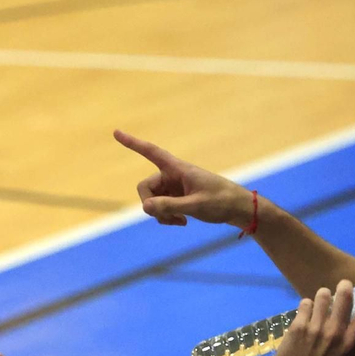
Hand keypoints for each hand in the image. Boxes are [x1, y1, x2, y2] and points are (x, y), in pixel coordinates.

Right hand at [113, 129, 254, 227]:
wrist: (238, 209)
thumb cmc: (221, 202)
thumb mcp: (196, 206)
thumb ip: (170, 206)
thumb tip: (145, 207)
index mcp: (178, 169)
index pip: (151, 152)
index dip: (132, 143)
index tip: (116, 132)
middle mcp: (172, 176)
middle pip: (145, 187)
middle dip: (151, 204)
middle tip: (164, 218)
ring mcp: (174, 188)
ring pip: (152, 200)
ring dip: (160, 214)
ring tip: (179, 222)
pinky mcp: (177, 199)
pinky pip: (160, 208)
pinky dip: (166, 217)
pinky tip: (181, 223)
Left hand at [271, 277, 354, 355]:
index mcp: (352, 343)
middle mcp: (335, 332)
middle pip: (344, 297)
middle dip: (344, 286)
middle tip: (342, 286)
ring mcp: (315, 327)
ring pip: (322, 296)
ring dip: (324, 295)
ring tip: (322, 301)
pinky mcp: (297, 326)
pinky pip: (305, 303)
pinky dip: (308, 304)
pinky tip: (308, 311)